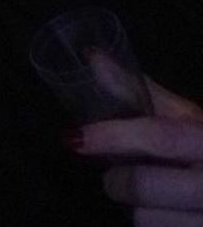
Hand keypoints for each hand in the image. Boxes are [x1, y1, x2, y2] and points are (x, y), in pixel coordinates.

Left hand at [79, 79, 202, 223]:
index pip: (159, 136)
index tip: (77, 137)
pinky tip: (169, 213)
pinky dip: (152, 223)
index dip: (112, 136)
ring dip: (138, 208)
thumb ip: (141, 93)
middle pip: (141, 184)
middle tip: (120, 176)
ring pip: (145, 219)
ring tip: (156, 198)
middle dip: (119, 180)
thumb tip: (93, 58)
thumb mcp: (192, 120)